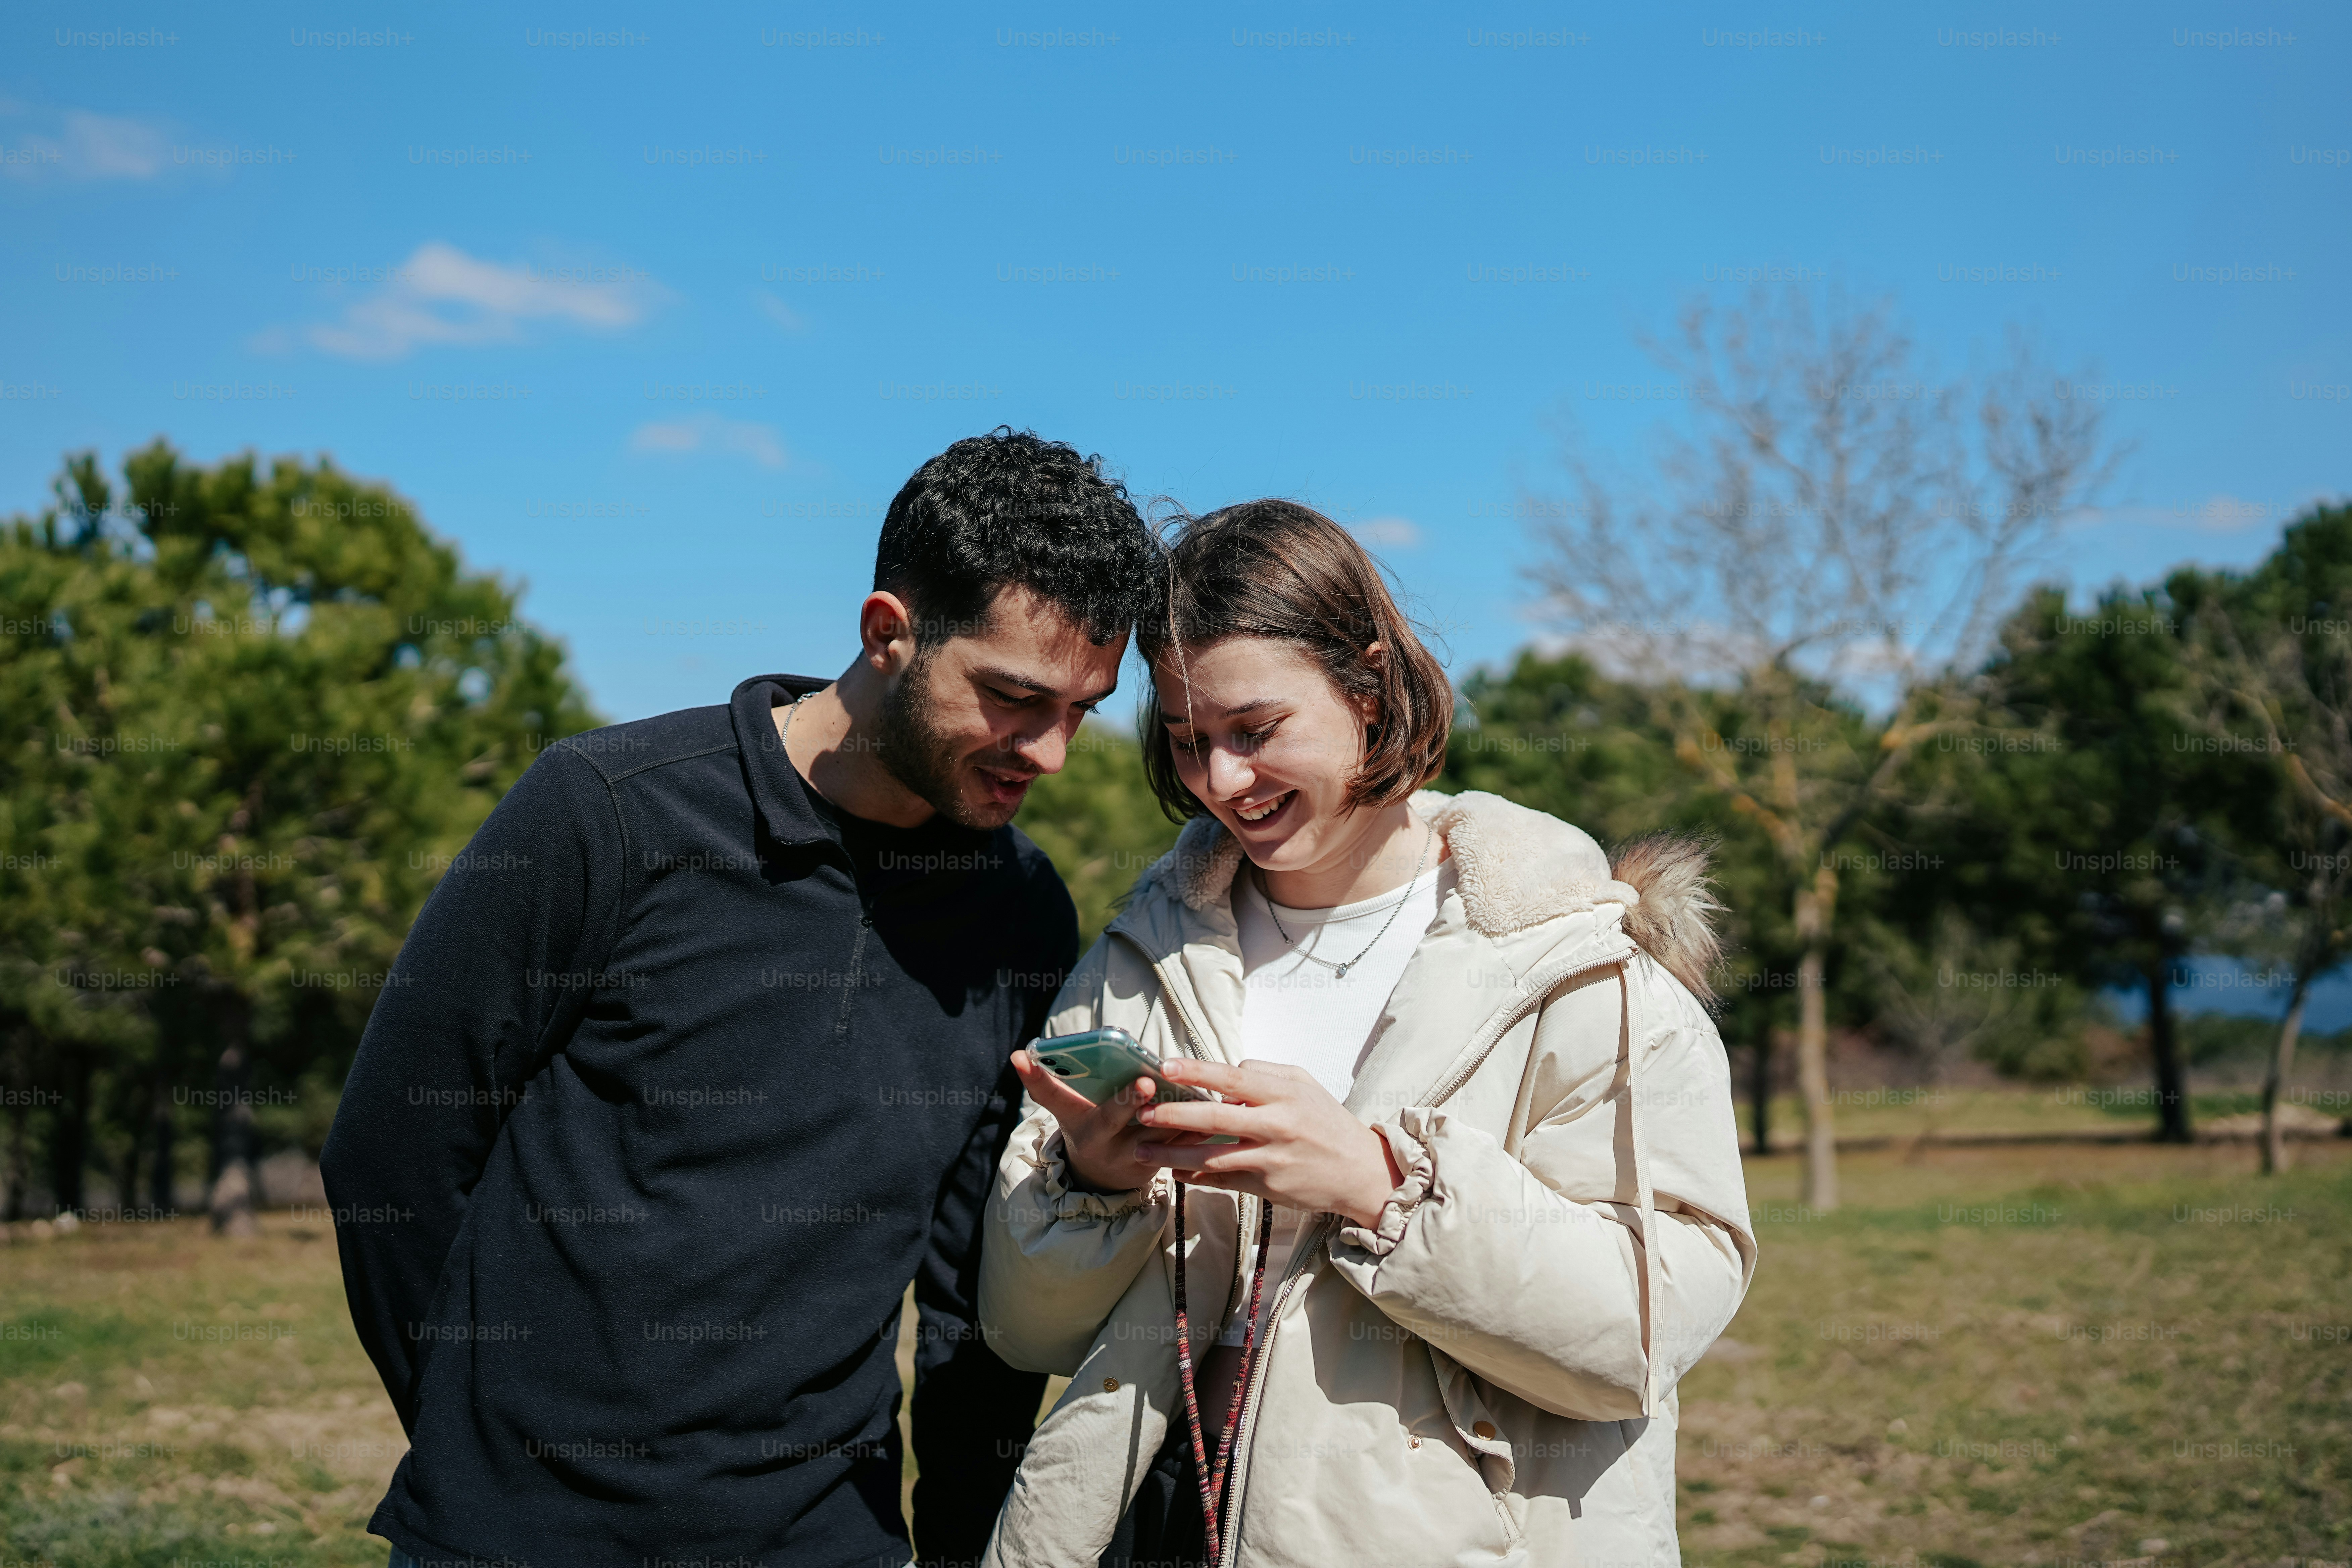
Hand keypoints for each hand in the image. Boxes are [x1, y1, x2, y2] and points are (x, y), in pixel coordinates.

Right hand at [1011, 1047, 1197, 1193]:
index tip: (1023, 1056)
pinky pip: (1177, 1143)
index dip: (1039, 1077)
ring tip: (1189, 1088)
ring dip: (1172, 1111)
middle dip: (1127, 1100)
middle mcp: (1099, 1142)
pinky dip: (1193, 1126)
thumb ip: (1048, 1084)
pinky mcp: (1156, 1164)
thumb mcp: (1067, 1110)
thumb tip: (1018, 1054)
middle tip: (1143, 1082)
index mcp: (1075, 1122)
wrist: (1103, 1179)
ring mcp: (1128, 1157)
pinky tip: (1209, 1105)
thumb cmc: (1087, 1128)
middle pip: (1112, 1119)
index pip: (1052, 1097)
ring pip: (1152, 1131)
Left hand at [1134, 1058, 1404, 1226]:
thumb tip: (1225, 1073)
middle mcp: (1277, 1124)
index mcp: (1284, 1094)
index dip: (1197, 1071)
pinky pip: (1223, 1181)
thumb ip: (1264, 1073)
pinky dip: (1195, 1177)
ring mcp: (1271, 1158)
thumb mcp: (1304, 1084)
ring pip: (1212, 1156)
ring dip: (1173, 1154)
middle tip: (1142, 1111)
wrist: (1360, 1172)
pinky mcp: (1268, 1187)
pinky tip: (1174, 1172)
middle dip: (1174, 1114)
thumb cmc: (1328, 1122)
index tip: (1165, 1066)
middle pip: (1215, 1117)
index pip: (1233, 1077)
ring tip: (1143, 1150)